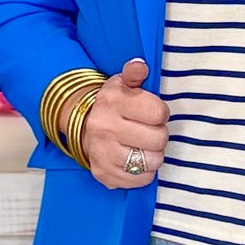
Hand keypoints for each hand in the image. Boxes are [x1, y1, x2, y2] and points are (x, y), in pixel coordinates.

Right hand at [83, 58, 167, 190]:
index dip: (161, 114)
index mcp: (112, 101)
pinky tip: (136, 160)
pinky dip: (145, 172)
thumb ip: (134, 74)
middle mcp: (104, 127)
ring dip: (154, 155)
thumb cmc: (113, 105)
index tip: (152, 114)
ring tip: (143, 146)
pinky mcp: (104, 174)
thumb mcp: (122, 84)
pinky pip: (141, 179)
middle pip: (158, 139)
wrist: (83, 126)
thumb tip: (139, 65)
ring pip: (152, 161)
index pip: (159, 113)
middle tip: (148, 131)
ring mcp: (102, 153)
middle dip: (159, 135)